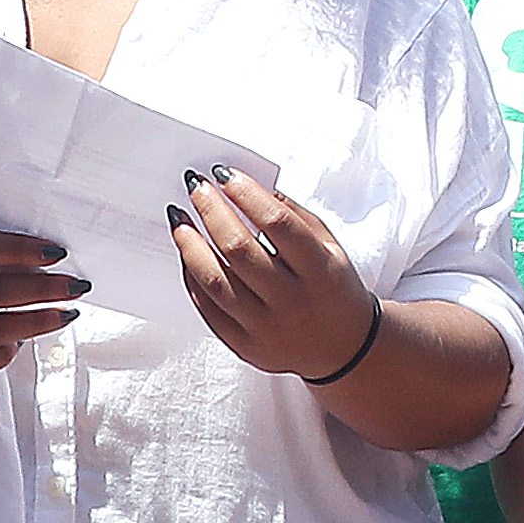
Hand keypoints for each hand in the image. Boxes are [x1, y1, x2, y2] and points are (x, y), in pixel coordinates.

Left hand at [171, 170, 379, 382]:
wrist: (344, 348)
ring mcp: (266, 328)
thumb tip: (250, 187)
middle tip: (195, 186)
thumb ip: (296, 216)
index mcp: (320, 271)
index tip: (224, 174)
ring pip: (215, 281)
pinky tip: (187, 253)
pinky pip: (208, 309)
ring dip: (190, 244)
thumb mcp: (331, 248)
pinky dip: (192, 277)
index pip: (277, 224)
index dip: (247, 194)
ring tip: (179, 218)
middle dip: (211, 211)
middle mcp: (292, 302)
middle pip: (238, 250)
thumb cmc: (334, 288)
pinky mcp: (245, 347)